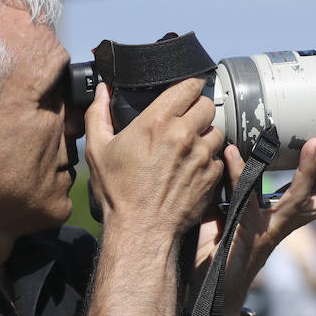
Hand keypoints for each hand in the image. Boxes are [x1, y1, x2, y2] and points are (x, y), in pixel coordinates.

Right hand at [83, 79, 224, 236]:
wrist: (140, 230)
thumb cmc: (118, 192)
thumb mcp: (97, 149)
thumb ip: (98, 114)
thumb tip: (102, 90)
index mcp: (157, 122)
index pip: (189, 86)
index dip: (190, 85)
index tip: (187, 90)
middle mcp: (183, 134)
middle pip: (207, 105)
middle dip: (198, 109)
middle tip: (187, 120)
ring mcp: (201, 156)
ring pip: (216, 131)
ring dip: (205, 135)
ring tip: (190, 146)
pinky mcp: (212, 176)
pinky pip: (218, 158)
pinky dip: (208, 160)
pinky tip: (192, 168)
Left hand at [198, 136, 315, 300]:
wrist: (208, 298)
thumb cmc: (215, 257)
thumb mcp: (226, 216)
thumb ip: (230, 189)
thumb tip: (227, 153)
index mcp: (280, 221)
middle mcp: (280, 226)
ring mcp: (266, 230)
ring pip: (296, 199)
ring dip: (306, 170)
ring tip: (314, 144)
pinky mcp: (245, 233)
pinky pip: (246, 198)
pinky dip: (239, 173)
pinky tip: (234, 152)